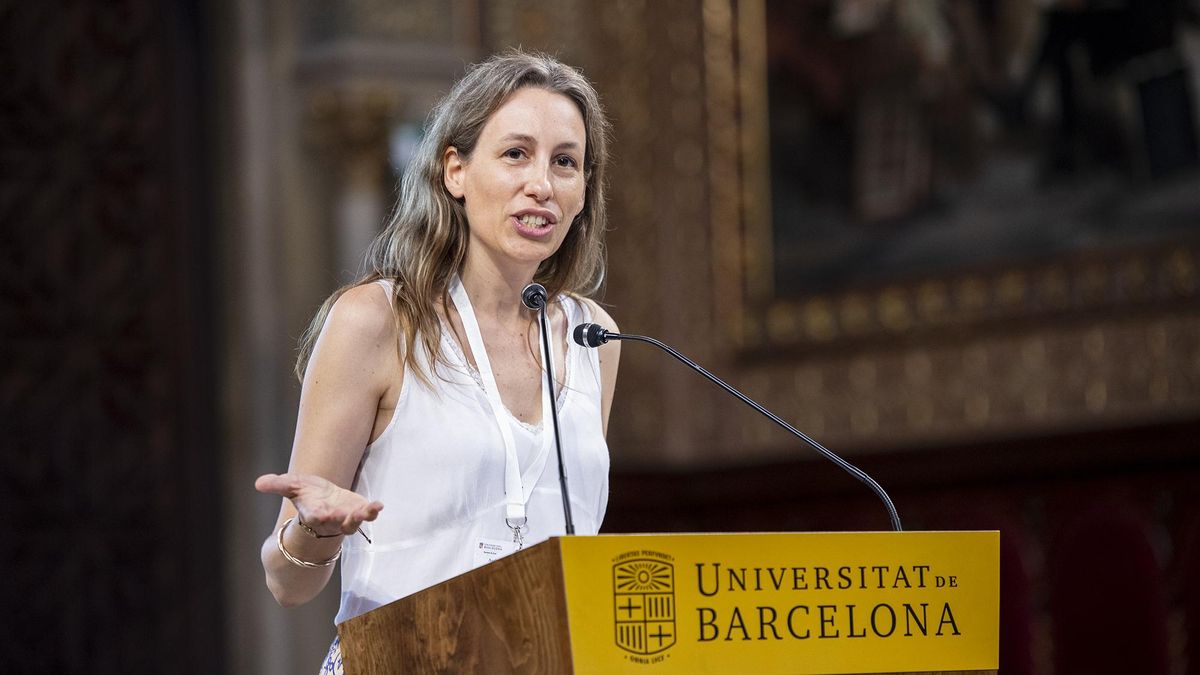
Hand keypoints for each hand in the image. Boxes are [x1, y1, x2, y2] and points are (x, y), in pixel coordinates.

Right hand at [255, 472, 383, 536]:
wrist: (324, 503)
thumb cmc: (307, 496)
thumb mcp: (292, 487)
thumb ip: (277, 484)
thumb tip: (257, 483)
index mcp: (313, 513)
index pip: (314, 516)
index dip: (317, 515)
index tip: (319, 513)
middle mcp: (330, 519)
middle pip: (334, 522)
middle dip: (339, 519)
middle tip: (343, 515)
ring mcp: (346, 519)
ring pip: (353, 523)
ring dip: (359, 518)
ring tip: (368, 510)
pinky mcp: (359, 512)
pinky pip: (367, 515)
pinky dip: (373, 511)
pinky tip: (379, 505)